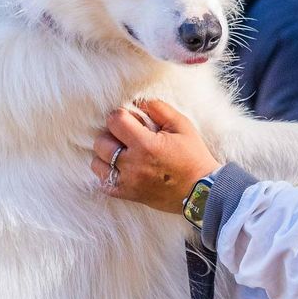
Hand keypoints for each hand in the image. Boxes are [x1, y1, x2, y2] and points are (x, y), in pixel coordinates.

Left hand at [91, 99, 218, 215]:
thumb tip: (137, 103)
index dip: (121, 116)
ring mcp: (127, 183)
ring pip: (96, 164)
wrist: (201, 191)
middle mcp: (133, 165)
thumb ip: (158, 109)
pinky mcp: (127, 195)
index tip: (131, 120)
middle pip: (101, 143)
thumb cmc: (193, 156)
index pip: (115, 121)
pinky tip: (122, 169)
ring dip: (106, 155)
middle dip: (111, 135)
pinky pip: (102, 183)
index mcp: (146, 145)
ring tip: (123, 153)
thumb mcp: (181, 125)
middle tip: (127, 137)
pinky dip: (108, 173)